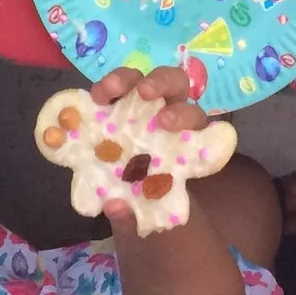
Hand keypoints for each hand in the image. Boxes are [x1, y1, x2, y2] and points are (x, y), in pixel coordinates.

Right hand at [88, 64, 218, 222]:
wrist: (127, 192)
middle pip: (177, 86)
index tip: (167, 124)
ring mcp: (146, 105)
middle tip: (144, 94)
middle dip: (163, 84)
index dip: (189, 120)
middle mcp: (171, 116)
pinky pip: (119, 85)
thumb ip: (131, 216)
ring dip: (128, 79)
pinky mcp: (122, 102)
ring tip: (107, 90)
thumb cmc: (145, 201)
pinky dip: (109, 86)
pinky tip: (95, 97)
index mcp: (187, 145)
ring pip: (146, 78)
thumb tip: (114, 205)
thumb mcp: (139, 216)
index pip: (200, 127)